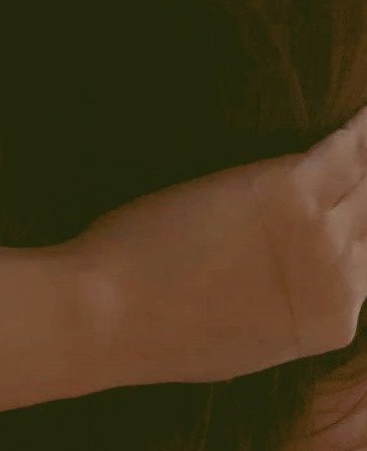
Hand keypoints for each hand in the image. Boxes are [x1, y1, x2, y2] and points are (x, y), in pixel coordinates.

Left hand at [68, 107, 366, 383]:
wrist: (109, 316)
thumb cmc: (153, 330)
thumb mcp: (239, 342)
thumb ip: (279, 313)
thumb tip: (278, 287)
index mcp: (329, 321)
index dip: (364, 227)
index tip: (359, 207)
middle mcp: (340, 281)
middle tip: (364, 172)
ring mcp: (319, 237)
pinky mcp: (289, 192)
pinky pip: (347, 149)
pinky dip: (362, 126)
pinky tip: (366, 107)